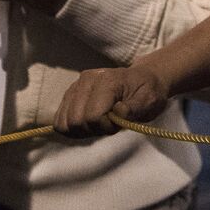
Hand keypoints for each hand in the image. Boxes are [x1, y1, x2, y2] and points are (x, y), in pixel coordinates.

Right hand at [53, 63, 170, 136]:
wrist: (142, 80)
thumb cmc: (147, 92)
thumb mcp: (150, 101)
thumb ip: (134, 108)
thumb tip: (118, 112)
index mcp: (107, 80)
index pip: (93, 116)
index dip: (105, 127)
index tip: (118, 123)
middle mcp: (87, 79)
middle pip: (75, 120)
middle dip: (93, 129)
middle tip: (109, 124)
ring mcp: (76, 86)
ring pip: (64, 122)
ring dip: (82, 130)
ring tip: (99, 123)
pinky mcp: (70, 94)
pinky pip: (59, 119)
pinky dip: (72, 128)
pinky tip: (88, 123)